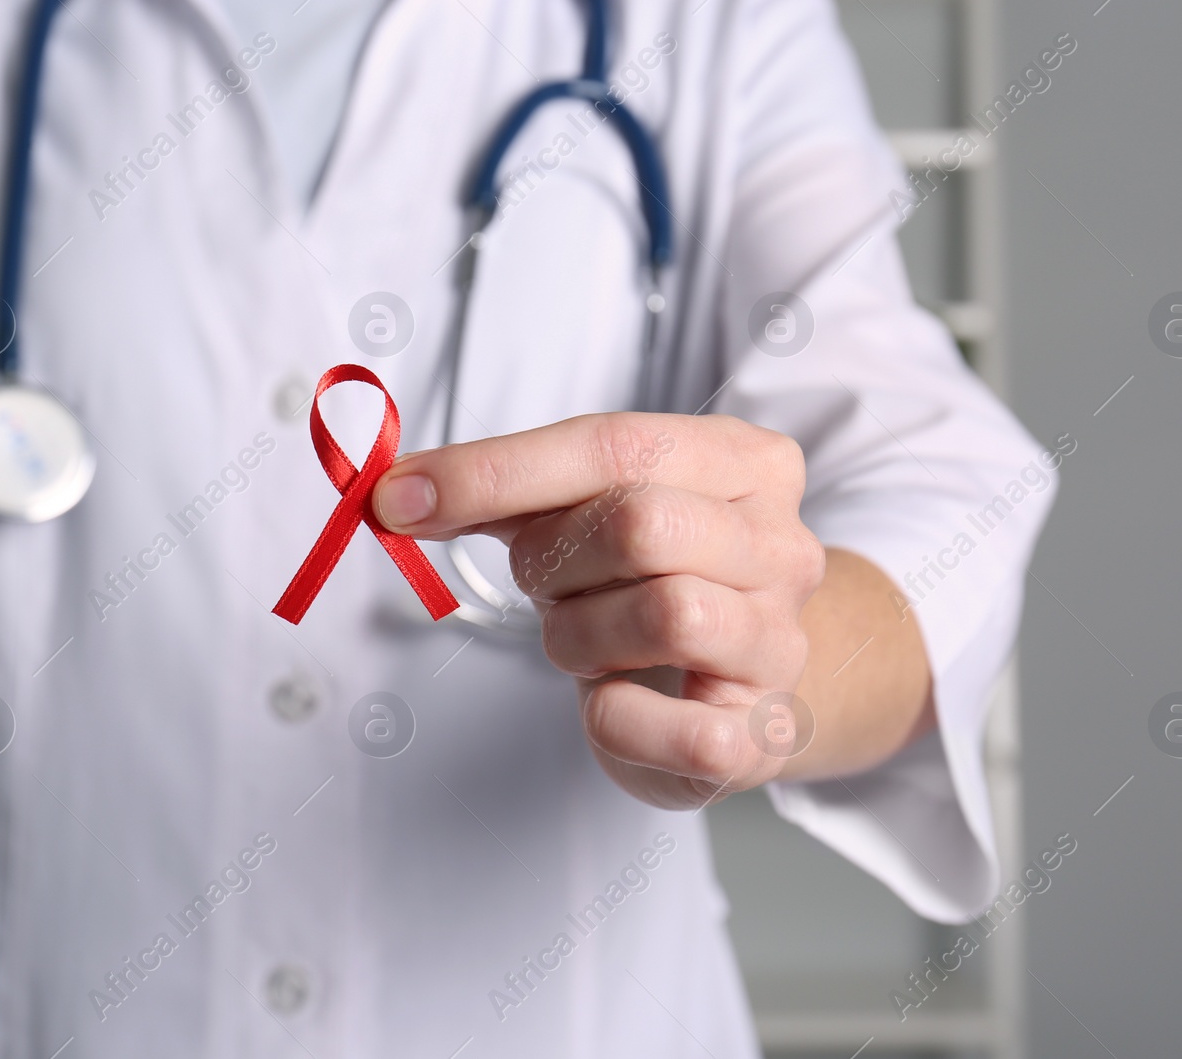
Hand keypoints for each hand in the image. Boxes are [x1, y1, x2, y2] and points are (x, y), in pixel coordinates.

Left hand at [373, 414, 826, 808]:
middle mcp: (780, 545)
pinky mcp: (761, 737)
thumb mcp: (592, 514)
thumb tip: (401, 491)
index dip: (496, 471)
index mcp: (744, 464)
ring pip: (666, 613)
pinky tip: (612, 706)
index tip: (401, 496)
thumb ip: (509, 491)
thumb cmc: (653, 586)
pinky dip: (615, 721)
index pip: (614, 444)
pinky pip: (676, 726)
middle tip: (546, 585)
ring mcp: (780, 642)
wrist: (745, 689)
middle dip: (557, 560)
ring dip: (581, 638)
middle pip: (642, 523)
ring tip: (587, 644)